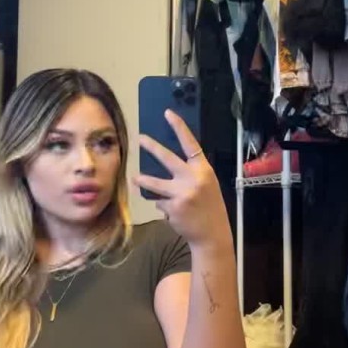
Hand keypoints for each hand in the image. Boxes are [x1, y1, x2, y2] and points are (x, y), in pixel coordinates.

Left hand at [133, 110, 229, 246]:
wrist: (212, 234)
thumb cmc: (209, 207)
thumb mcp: (207, 185)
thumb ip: (192, 173)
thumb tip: (167, 163)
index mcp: (204, 170)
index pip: (190, 144)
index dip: (179, 128)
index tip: (168, 114)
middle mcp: (193, 178)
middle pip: (167, 158)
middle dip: (152, 146)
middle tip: (140, 138)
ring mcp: (182, 193)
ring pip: (155, 183)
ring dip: (143, 181)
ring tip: (135, 178)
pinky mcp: (172, 207)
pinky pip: (159, 202)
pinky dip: (163, 206)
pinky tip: (173, 212)